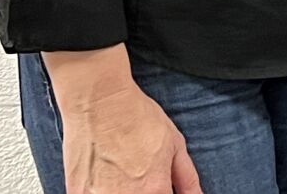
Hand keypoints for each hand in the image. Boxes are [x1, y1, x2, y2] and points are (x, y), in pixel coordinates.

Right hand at [44, 47, 199, 193]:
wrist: (98, 101)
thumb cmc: (135, 117)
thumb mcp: (174, 144)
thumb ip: (187, 179)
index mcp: (154, 190)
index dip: (163, 192)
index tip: (161, 185)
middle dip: (144, 191)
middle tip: (139, 172)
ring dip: (121, 190)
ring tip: (120, 171)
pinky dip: (101, 189)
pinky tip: (104, 173)